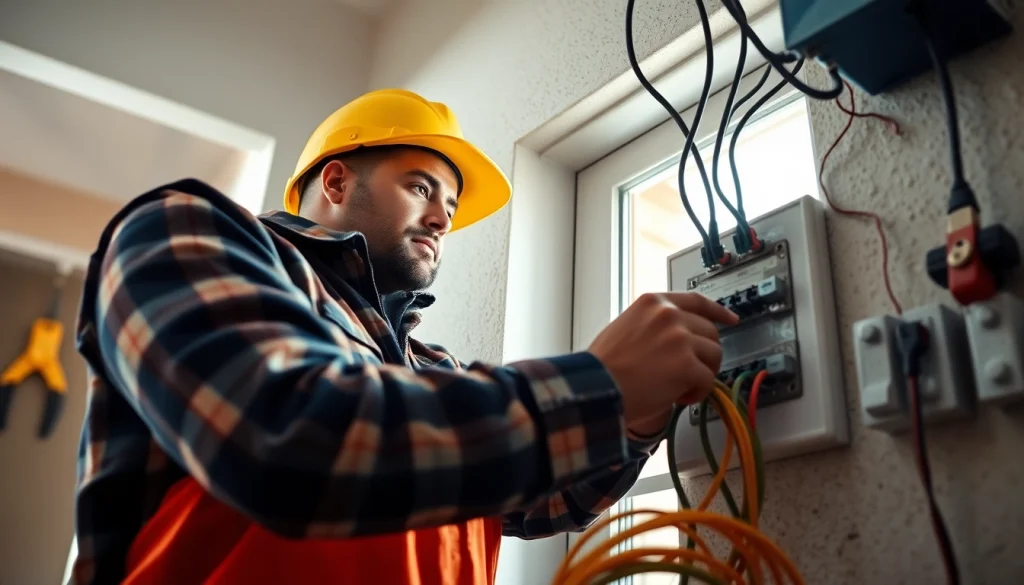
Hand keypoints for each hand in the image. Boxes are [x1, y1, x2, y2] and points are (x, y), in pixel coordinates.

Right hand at [588, 292, 737, 435]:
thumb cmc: (602, 368)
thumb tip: (680, 340)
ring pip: (714, 356)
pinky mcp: (686, 364)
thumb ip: (653, 326)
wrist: (594, 389)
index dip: (717, 312)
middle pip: (710, 332)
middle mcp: (669, 315)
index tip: (730, 320)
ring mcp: (680, 338)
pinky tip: (676, 398)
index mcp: (653, 303)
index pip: (695, 300)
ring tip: (677, 387)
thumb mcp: (625, 328)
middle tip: (686, 374)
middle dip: (703, 356)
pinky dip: (696, 393)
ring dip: (701, 375)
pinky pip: (708, 380)